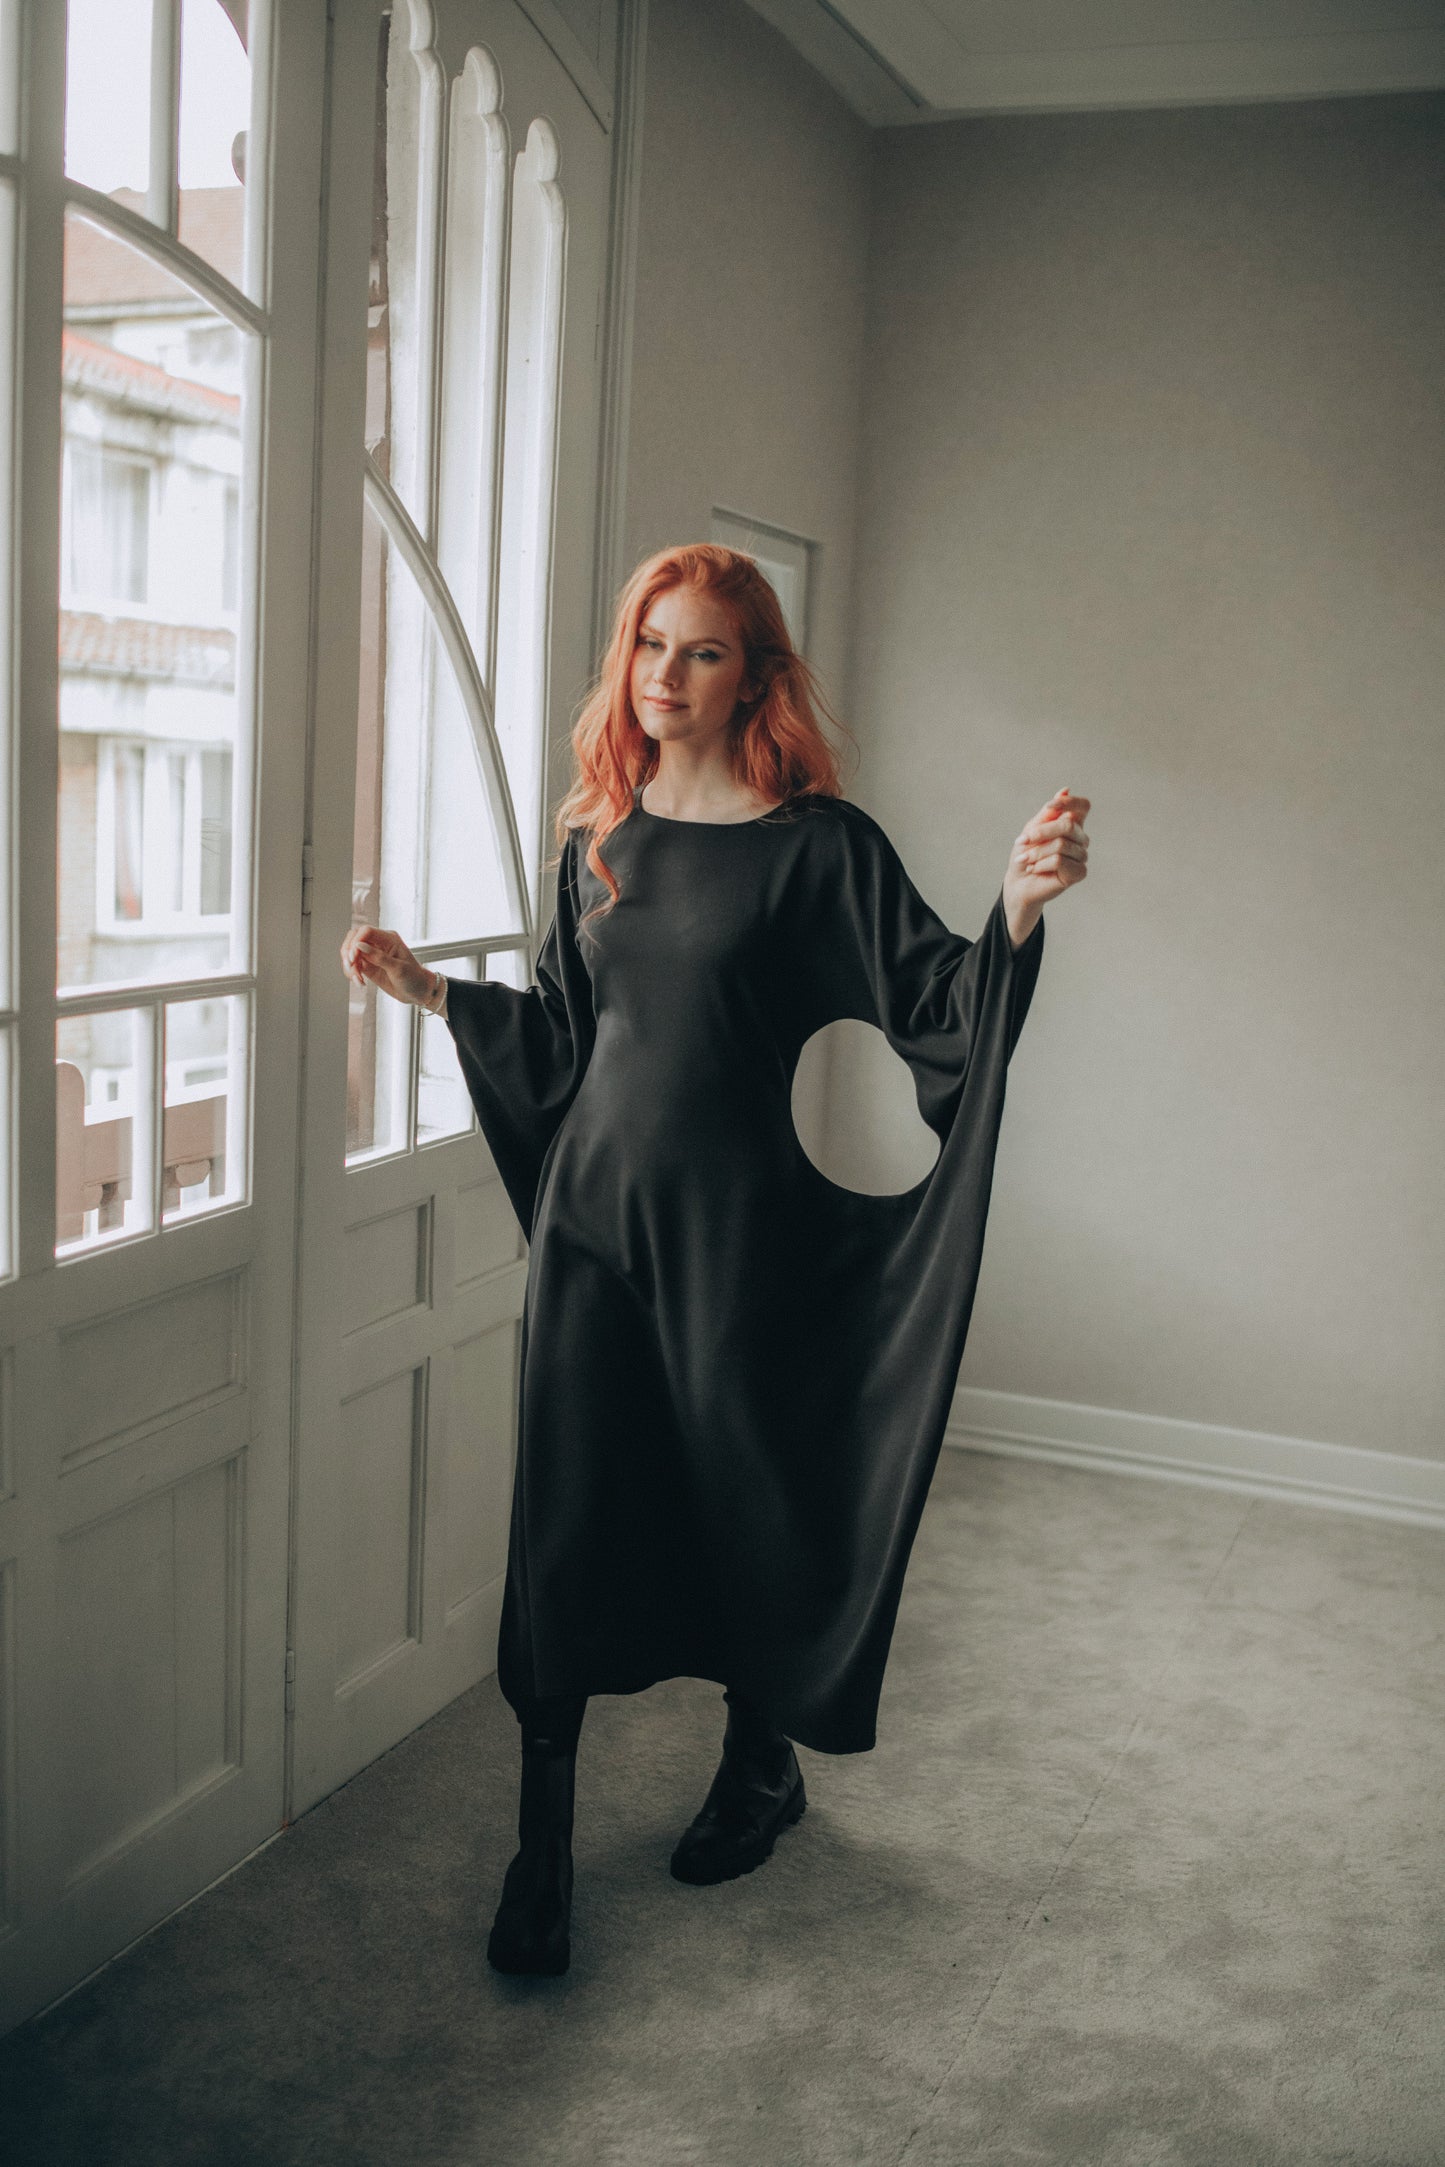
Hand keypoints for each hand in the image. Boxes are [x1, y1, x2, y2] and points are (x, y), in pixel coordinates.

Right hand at [340, 923, 438, 1007]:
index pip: (365, 931)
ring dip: (350, 967)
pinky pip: (353, 966)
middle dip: (348, 952)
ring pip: (350, 953)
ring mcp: (372, 954)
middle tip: (351, 967)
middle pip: (353, 939)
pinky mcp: (368, 966)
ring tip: (358, 980)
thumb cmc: (414, 978)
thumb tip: (359, 946)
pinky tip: (359, 983)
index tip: (354, 957)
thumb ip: (378, 957)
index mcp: (389, 939)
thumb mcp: (398, 969)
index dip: (355, 941)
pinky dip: (352, 974)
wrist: (418, 993)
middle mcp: (378, 944)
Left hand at [1002, 788, 1090, 948]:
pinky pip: (1060, 861)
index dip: (1069, 803)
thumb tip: (1066, 789)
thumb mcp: (1032, 829)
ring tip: (1026, 860)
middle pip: (1068, 824)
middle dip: (1040, 832)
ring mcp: (1081, 856)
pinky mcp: (1079, 873)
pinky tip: (1036, 870)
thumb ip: (1048, 813)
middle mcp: (1081, 839)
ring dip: (1036, 852)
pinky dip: (1042, 865)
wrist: (1018, 883)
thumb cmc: (1026, 854)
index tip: (1049, 807)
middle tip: (1023, 841)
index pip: (1083, 806)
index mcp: (1072, 824)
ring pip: (1061, 844)